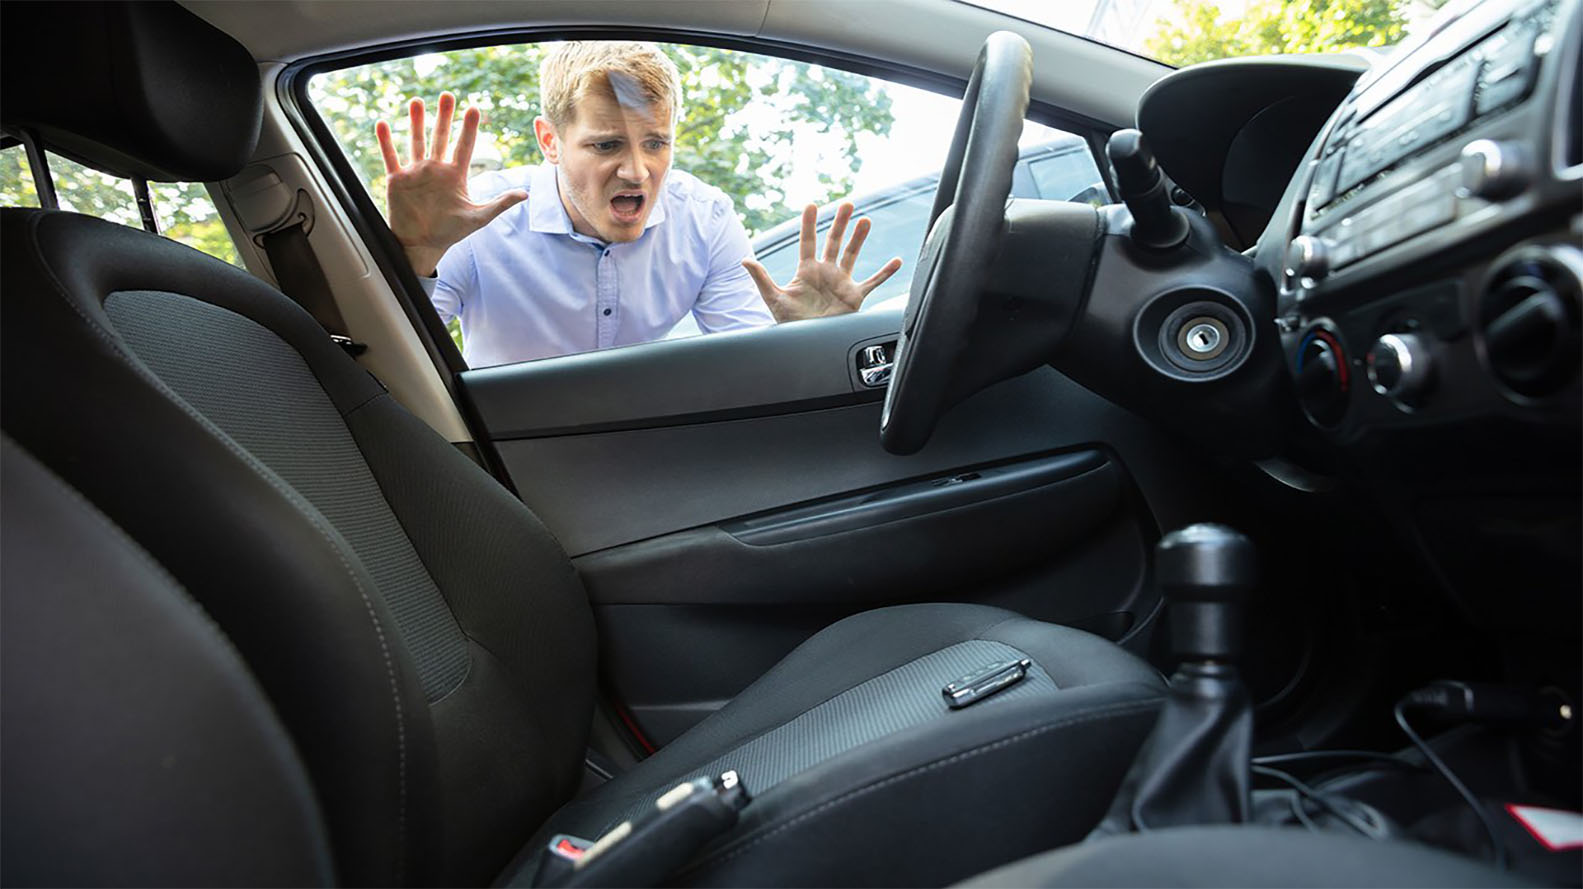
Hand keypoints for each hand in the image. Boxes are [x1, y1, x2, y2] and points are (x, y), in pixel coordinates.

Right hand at [375, 93, 525, 275]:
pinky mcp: (397, 180)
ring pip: (416, 141)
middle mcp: (436, 169)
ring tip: (417, 101)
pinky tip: (382, 124)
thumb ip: (500, 204)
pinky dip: (385, 142)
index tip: (474, 108)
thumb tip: (525, 194)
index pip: (464, 146)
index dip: (468, 128)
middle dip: (444, 116)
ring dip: (416, 122)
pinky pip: (391, 157)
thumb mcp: (478, 218)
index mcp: (455, 175)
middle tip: (447, 95)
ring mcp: (416, 172)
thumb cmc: (451, 232)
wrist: (424, 245)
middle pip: (441, 137)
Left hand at [743, 203, 902, 322]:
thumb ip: (761, 278)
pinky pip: (873, 282)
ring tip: (866, 221)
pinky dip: (885, 273)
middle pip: (833, 242)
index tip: (812, 205)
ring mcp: (841, 283)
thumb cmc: (790, 323)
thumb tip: (745, 260)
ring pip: (852, 255)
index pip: (808, 242)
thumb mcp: (774, 299)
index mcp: (806, 271)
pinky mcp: (854, 297)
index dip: (809, 223)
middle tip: (847, 204)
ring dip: (859, 238)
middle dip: (839, 223)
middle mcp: (825, 273)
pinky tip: (896, 262)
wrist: (807, 344)